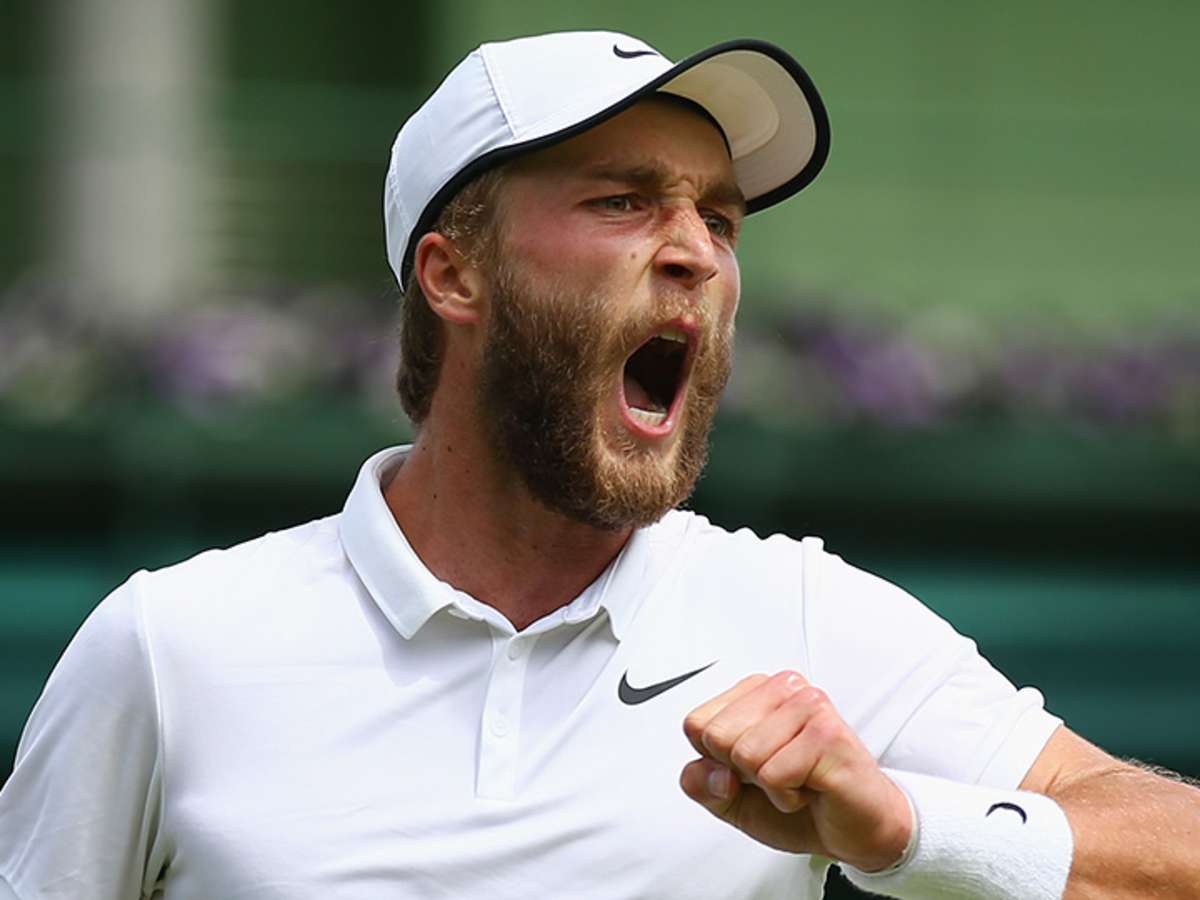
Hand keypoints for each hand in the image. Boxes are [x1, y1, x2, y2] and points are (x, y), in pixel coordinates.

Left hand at [679, 671, 911, 872]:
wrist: (858, 830)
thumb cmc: (804, 805)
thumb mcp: (733, 800)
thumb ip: (701, 784)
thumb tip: (705, 771)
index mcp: (757, 693)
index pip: (697, 723)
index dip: (717, 762)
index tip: (753, 768)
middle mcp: (784, 689)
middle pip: (717, 736)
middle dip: (742, 773)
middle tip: (780, 775)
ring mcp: (808, 706)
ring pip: (745, 755)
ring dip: (769, 787)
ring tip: (798, 780)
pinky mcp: (827, 734)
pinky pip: (773, 775)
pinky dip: (787, 798)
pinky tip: (812, 788)